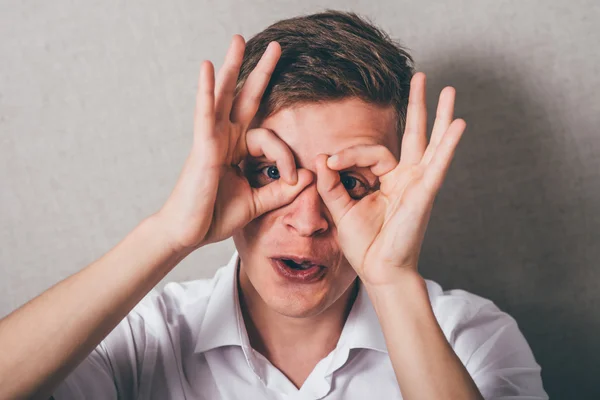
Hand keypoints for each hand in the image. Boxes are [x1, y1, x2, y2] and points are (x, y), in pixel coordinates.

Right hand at [157, 36, 311, 251]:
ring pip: (224, 96)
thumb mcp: (257, 202)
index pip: (270, 138)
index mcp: (238, 150)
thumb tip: (309, 177)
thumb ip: (281, 190)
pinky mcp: (202, 148)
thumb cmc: (215, 215)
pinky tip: (207, 67)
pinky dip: (205, 91)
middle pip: (245, 98)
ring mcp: (212, 140)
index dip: (286, 157)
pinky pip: (205, 115)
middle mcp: (226, 139)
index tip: (294, 179)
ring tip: (239, 40)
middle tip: (277, 47)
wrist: (188, 234)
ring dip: (232, 67)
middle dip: (261, 72)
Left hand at [315, 72, 465, 286]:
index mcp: (388, 180)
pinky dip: (448, 145)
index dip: (347, 154)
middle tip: (420, 77)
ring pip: (431, 143)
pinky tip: (458, 124)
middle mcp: (406, 177)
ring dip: (440, 116)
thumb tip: (321, 158)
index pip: (371, 152)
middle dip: (417, 106)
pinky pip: (438, 165)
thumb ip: (331, 184)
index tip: (328, 164)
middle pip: (414, 134)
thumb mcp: (341, 209)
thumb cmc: (364, 244)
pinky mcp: (425, 193)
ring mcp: (418, 183)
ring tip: (450, 90)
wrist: (378, 270)